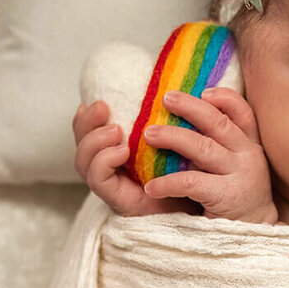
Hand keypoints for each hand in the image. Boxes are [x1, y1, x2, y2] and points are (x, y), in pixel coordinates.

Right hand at [71, 99, 196, 216]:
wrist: (207, 203)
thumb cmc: (194, 168)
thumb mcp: (179, 136)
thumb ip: (165, 115)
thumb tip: (165, 84)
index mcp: (119, 148)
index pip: (89, 130)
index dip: (87, 116)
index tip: (99, 99)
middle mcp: (110, 167)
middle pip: (81, 143)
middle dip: (86, 123)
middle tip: (102, 107)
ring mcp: (112, 185)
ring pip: (83, 162)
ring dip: (94, 141)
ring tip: (115, 130)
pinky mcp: (119, 201)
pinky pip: (99, 180)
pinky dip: (105, 161)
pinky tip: (122, 152)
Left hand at [141, 88, 277, 223]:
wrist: (254, 235)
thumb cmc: (237, 197)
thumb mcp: (237, 165)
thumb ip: (223, 143)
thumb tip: (192, 116)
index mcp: (250, 145)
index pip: (242, 113)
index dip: (224, 98)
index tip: (203, 91)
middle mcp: (249, 156)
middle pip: (218, 123)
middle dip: (190, 108)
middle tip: (165, 99)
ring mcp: (240, 176)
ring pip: (203, 148)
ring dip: (173, 138)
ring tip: (148, 135)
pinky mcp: (226, 197)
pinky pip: (192, 183)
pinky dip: (168, 183)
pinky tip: (151, 187)